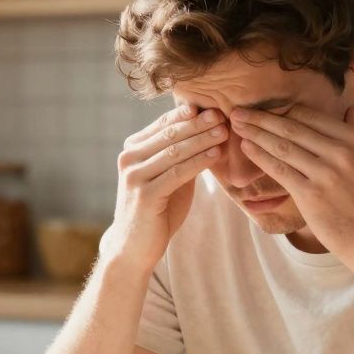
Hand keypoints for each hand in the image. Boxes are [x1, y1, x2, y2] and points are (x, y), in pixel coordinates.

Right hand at [100, 105, 227, 274]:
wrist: (134, 246)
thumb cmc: (156, 209)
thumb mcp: (169, 177)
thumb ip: (182, 156)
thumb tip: (209, 130)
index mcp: (133, 149)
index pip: (164, 124)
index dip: (189, 114)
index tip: (214, 106)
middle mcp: (129, 158)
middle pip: (170, 134)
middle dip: (198, 124)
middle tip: (222, 114)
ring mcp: (134, 176)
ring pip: (174, 152)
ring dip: (202, 140)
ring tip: (224, 132)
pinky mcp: (144, 195)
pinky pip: (176, 173)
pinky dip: (198, 162)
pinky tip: (215, 155)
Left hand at [230, 101, 353, 265]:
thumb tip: (351, 104)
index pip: (312, 117)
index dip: (284, 110)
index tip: (265, 107)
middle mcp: (342, 153)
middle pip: (293, 127)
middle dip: (262, 118)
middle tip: (239, 111)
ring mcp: (326, 174)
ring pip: (283, 146)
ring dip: (256, 133)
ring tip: (236, 125)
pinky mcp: (311, 195)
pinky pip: (279, 169)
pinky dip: (260, 156)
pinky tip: (247, 148)